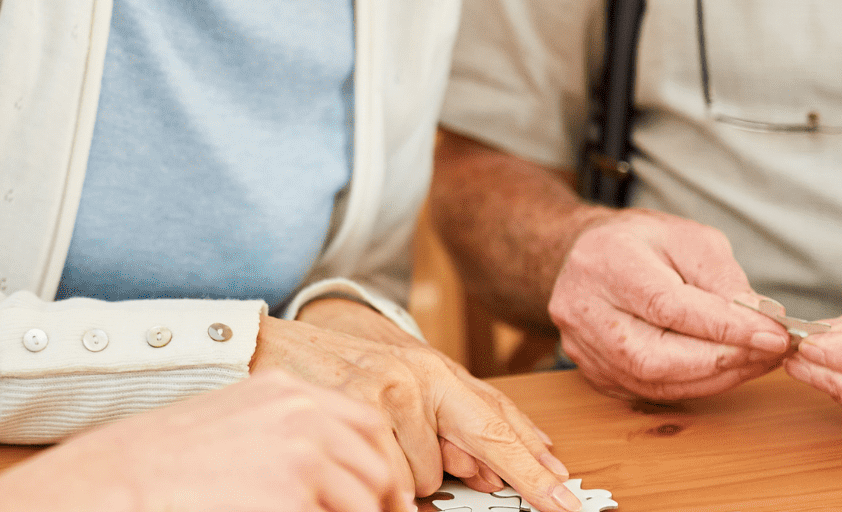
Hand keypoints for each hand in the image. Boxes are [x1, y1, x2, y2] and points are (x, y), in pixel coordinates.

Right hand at [0, 373, 400, 511]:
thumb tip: (326, 475)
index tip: (389, 501)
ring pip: (368, 504)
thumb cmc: (160, 463)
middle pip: (381, 470)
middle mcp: (302, 416)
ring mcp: (302, 455)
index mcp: (286, 393)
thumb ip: (283, 438)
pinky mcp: (294, 495)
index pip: (368, 426)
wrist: (116, 481)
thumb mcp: (230, 426)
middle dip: (384, 506)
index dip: (385, 472)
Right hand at [251, 302, 575, 511]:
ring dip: (402, 474)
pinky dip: (375, 475)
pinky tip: (356, 449)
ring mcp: (387, 392)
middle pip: (471, 449)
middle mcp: (418, 376)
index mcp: (436, 370)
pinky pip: (386, 472)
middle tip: (527, 495)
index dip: (534, 465)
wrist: (276, 344)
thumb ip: (452, 422)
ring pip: (421, 474)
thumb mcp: (406, 386)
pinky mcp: (355, 409)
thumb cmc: (343, 370)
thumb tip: (491, 470)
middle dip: (492, 475)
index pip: (497, 424)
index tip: (565, 497)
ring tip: (372, 442)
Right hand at [548, 209, 789, 402]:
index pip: (667, 306)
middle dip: (722, 360)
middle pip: (654, 355)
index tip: (773, 335)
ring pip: (652, 381)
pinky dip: (693, 385)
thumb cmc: (643, 243)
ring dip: (714, 378)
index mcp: (606, 261)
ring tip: (755, 362)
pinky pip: (647, 391)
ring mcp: (582, 343)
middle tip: (770, 353)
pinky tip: (723, 370)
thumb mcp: (690, 239)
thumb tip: (758, 321)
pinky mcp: (592, 370)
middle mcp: (583, 306)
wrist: (591, 255)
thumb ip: (723, 279)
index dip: (724, 327)